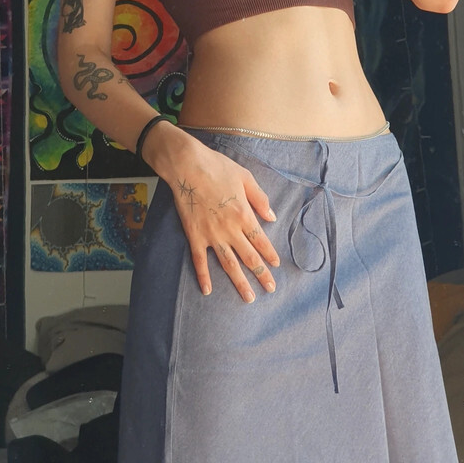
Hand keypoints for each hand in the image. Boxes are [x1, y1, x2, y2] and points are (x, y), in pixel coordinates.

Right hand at [146, 128, 279, 302]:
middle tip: (270, 289)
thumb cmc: (217, 167)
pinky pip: (200, 261)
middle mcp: (230, 229)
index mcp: (244, 215)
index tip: (276, 266)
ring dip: (239, 282)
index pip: (261, 241)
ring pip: (228, 264)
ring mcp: (211, 235)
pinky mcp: (194, 236)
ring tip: (248, 297)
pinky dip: (203, 276)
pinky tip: (207, 290)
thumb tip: (272, 217)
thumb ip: (260, 199)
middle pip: (249, 257)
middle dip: (261, 274)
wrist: (187, 166)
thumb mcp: (245, 177)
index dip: (270, 255)